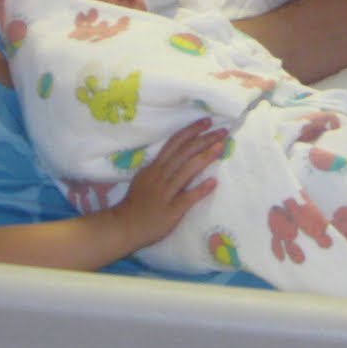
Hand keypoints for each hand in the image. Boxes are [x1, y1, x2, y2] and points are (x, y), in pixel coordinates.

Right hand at [108, 117, 226, 250]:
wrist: (124, 226)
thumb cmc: (136, 202)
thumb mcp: (145, 177)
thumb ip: (160, 167)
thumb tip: (177, 155)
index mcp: (155, 167)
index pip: (174, 143)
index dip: (191, 131)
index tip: (207, 121)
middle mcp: (160, 176)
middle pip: (184, 153)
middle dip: (204, 139)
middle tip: (222, 130)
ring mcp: (166, 193)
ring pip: (187, 171)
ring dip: (205, 157)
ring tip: (221, 147)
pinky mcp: (171, 210)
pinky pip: (187, 198)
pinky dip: (200, 189)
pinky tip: (214, 182)